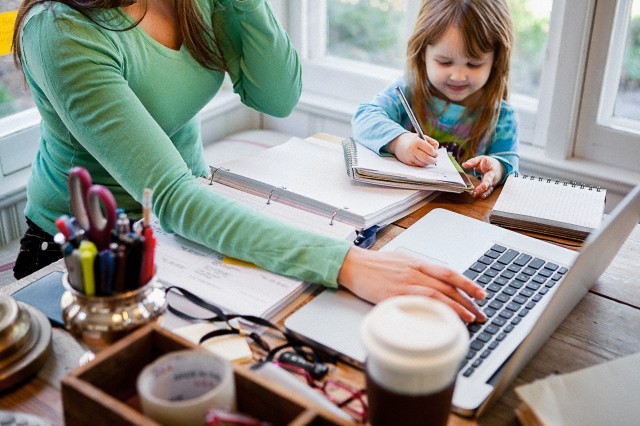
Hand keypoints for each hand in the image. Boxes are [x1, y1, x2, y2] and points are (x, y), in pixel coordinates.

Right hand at [337, 247, 486, 322]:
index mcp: (417, 263)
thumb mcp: (401, 261)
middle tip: (481, 313)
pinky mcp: (394, 295)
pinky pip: (419, 303)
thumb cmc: (375, 264)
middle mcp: (414, 272)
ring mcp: (405, 284)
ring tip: (469, 319)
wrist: (353, 265)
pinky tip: (443, 319)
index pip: (449, 273)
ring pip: (438, 295)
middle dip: (468, 301)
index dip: (467, 283)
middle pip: (448, 286)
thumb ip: (418, 270)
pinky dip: (434, 311)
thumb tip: (436, 280)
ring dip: (456, 308)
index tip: (481, 294)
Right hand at [385, 132, 438, 166]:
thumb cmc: (413, 140)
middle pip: (426, 158)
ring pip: (423, 163)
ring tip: (429, 159)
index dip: (434, 153)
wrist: (398, 144)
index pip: (430, 150)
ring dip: (427, 163)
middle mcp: (412, 150)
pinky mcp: (408, 162)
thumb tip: (436, 149)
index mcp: (417, 142)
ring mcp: (409, 157)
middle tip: (435, 160)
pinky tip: (422, 160)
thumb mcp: (422, 137)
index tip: (435, 154)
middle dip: (433, 160)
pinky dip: (422, 164)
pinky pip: (418, 165)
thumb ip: (431, 141)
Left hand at [462, 155, 505, 198]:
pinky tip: (482, 196)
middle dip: (486, 182)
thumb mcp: (480, 160)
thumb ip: (472, 162)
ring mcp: (493, 181)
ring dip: (482, 190)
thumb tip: (463, 164)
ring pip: (488, 186)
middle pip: (489, 178)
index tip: (485, 160)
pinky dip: (486, 194)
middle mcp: (492, 174)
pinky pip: (489, 191)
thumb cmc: (488, 163)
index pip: (488, 163)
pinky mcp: (492, 186)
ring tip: (475, 192)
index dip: (486, 162)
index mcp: (489, 165)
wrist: (500, 168)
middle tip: (484, 186)